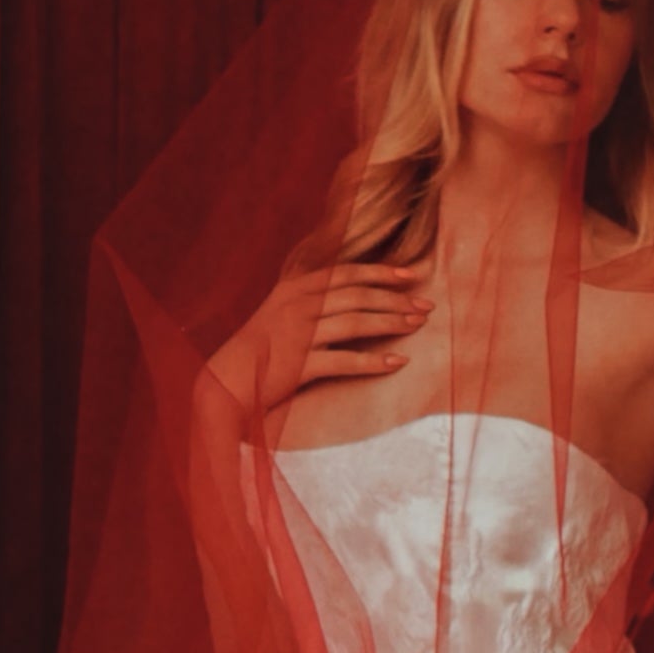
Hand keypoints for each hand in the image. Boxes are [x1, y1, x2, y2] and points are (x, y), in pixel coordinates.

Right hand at [215, 257, 430, 414]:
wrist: (227, 379)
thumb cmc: (259, 348)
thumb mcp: (281, 311)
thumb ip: (311, 298)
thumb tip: (350, 293)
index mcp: (296, 289)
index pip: (347, 273)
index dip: (382, 272)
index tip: (413, 275)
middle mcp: (298, 306)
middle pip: (357, 296)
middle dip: (395, 298)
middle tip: (426, 305)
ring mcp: (299, 335)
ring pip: (355, 323)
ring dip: (391, 322)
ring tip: (417, 325)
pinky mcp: (300, 365)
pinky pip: (344, 361)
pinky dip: (373, 362)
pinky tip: (397, 363)